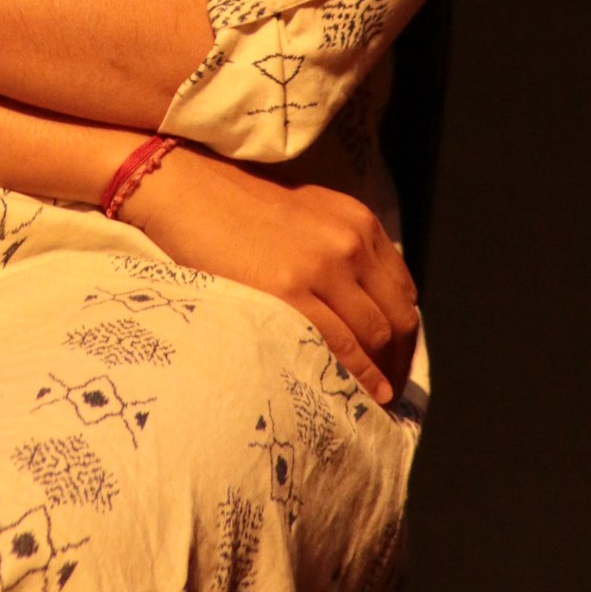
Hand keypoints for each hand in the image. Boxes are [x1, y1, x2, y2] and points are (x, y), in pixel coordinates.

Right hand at [123, 144, 419, 405]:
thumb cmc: (237, 206)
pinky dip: (358, 376)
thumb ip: (340, 249)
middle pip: (396, 319)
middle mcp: (349, 242)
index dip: (405, 336)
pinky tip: (361, 395)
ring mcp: (321, 267)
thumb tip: (363, 304)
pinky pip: (339, 345)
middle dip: (398, 363)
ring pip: (373, 336)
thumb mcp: (308, 215)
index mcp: (358, 222)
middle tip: (389, 392)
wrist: (186, 190)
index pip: (403, 293)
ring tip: (374, 401)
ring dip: (380, 375)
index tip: (395, 362)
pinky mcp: (287, 291)